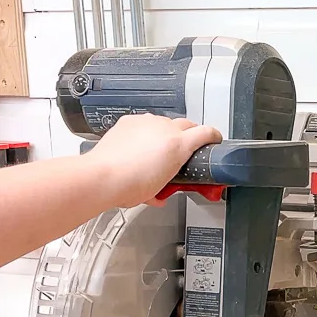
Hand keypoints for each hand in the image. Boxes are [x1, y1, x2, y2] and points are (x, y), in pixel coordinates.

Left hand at [86, 114, 222, 207]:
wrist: (103, 177)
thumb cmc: (131, 185)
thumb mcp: (160, 191)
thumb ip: (168, 188)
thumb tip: (163, 195)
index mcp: (179, 145)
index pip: (206, 133)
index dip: (213, 137)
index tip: (214, 140)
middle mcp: (165, 129)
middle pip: (187, 124)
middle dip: (189, 135)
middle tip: (185, 149)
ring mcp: (146, 123)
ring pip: (164, 123)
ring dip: (166, 133)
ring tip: (158, 150)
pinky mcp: (128, 121)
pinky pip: (143, 123)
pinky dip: (145, 132)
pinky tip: (138, 146)